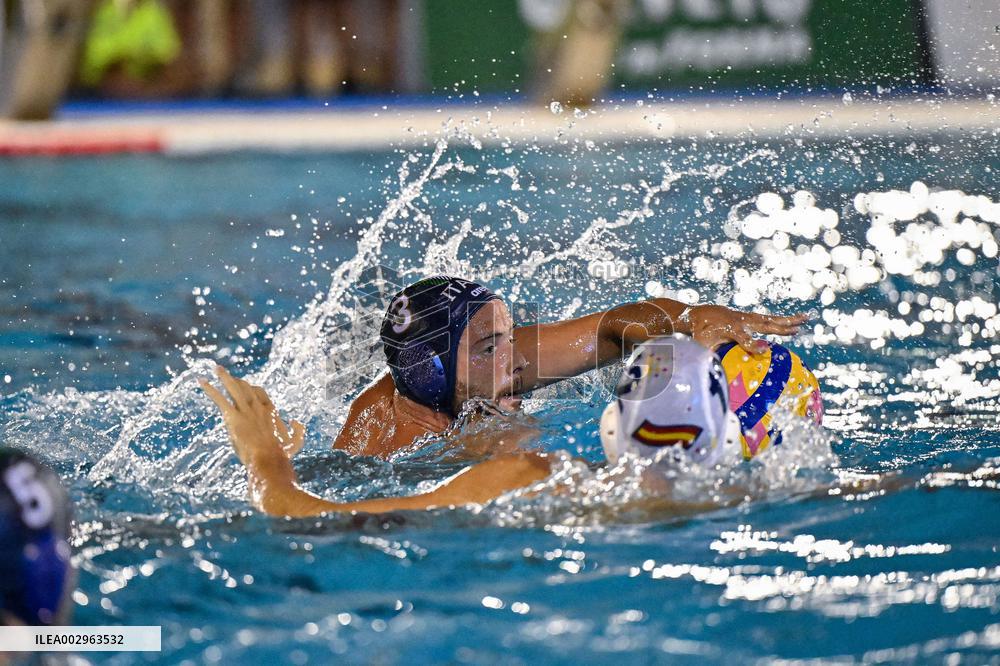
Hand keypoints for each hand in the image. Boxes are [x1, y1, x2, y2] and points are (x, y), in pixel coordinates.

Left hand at [199, 366, 305, 466]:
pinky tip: (202, 382)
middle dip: (236, 380)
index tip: (245, 386)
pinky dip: (210, 389)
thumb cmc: (281, 453)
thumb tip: (296, 421)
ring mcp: (245, 411)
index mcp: (270, 410)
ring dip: (223, 377)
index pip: (260, 392)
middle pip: (246, 386)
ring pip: (233, 388)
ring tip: (216, 368)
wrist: (269, 458)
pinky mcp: (233, 418)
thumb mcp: (295, 442)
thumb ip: (298, 430)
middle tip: (226, 375)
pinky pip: (220, 399)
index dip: (251, 388)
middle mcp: (257, 407)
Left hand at [686, 305, 807, 352]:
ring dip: (788, 320)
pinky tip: (794, 324)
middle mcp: (741, 321)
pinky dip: (781, 321)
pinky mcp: (750, 318)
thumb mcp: (702, 344)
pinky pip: (768, 320)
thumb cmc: (701, 333)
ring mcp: (746, 318)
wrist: (700, 314)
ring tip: (805, 319)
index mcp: (729, 329)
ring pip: (770, 319)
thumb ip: (710, 354)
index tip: (766, 349)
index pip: (743, 337)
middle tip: (800, 326)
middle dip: (782, 325)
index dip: (753, 343)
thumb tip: (715, 369)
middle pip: (764, 323)